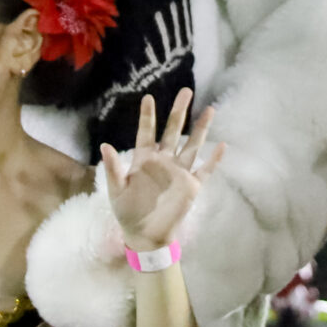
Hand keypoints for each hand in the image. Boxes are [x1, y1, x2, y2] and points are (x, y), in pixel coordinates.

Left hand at [99, 89, 226, 255]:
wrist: (145, 235)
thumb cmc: (128, 212)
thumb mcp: (117, 190)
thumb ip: (113, 168)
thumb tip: (105, 145)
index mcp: (144, 160)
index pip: (146, 133)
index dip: (148, 116)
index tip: (149, 97)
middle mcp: (163, 161)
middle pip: (173, 131)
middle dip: (179, 112)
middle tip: (186, 91)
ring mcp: (179, 172)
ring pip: (192, 145)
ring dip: (200, 129)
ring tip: (209, 109)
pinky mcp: (191, 186)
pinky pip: (205, 170)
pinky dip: (213, 159)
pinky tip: (222, 145)